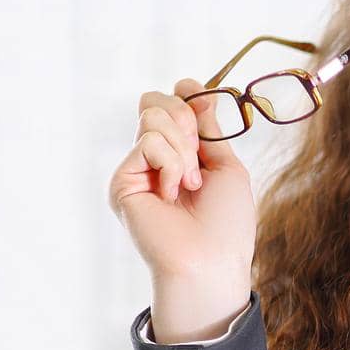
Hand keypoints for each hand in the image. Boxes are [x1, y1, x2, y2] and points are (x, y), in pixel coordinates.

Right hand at [107, 79, 256, 285]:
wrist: (210, 259)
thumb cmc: (226, 223)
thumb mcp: (226, 166)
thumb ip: (208, 129)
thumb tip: (194, 90)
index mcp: (184, 156)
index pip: (174, 107)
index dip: (186, 94)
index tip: (197, 94)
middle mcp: (157, 160)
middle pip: (156, 103)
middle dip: (184, 117)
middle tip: (198, 154)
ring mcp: (138, 170)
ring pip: (152, 117)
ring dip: (182, 148)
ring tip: (190, 184)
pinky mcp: (123, 181)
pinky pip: (147, 142)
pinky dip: (170, 163)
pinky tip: (172, 192)